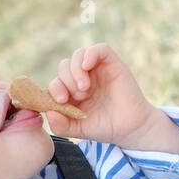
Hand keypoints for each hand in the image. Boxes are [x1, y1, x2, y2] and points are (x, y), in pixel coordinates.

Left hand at [44, 43, 160, 147]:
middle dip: (66, 80)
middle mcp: (83, 77)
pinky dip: (90, 54)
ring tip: (85, 88)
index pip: (56, 81)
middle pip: (64, 66)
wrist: (130, 128)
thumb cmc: (105, 127)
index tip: (62, 100)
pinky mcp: (111, 63)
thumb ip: (60, 126)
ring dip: (76, 70)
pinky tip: (88, 66)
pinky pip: (98, 49)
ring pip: (78, 55)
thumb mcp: (78, 130)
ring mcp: (97, 69)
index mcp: (72, 91)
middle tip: (79, 96)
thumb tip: (49, 112)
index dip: (55, 88)